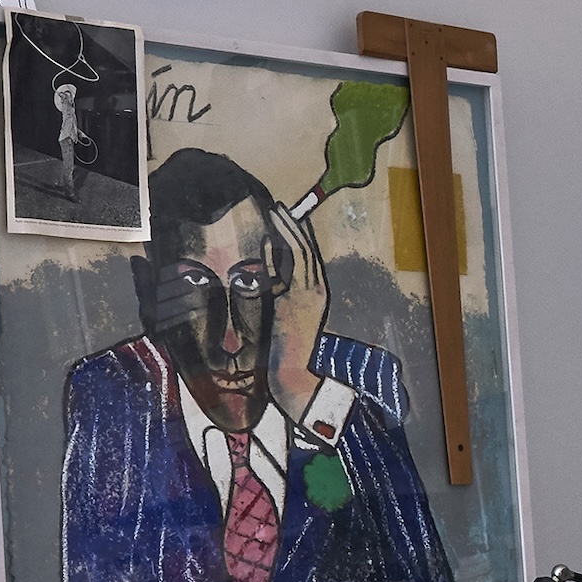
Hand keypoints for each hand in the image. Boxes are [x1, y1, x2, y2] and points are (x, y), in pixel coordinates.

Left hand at [264, 203, 329, 428]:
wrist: (293, 374)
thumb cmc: (285, 351)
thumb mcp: (281, 315)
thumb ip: (276, 291)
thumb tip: (264, 271)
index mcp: (315, 294)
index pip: (309, 257)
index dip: (299, 236)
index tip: (287, 219)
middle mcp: (317, 290)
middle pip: (308, 249)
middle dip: (294, 225)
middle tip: (280, 207)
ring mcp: (310, 293)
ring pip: (302, 251)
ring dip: (288, 228)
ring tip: (276, 211)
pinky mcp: (300, 298)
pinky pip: (292, 265)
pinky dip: (282, 247)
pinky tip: (270, 235)